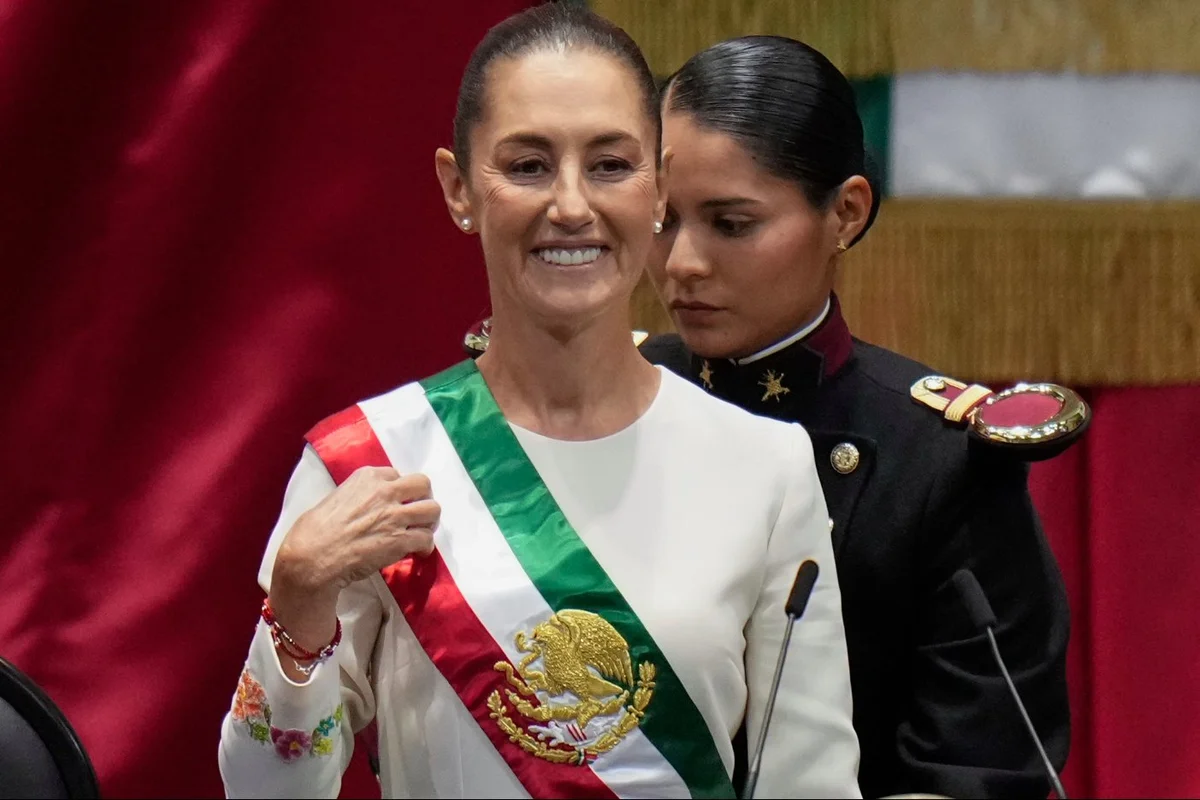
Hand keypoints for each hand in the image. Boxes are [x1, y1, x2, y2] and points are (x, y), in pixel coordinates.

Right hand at [268, 466, 439, 649]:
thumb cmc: (314, 530)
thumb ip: (360, 495)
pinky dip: (425, 547)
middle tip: (417, 514)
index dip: (399, 491)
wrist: (312, 557)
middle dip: (423, 499)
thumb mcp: (337, 497)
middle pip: (423, 485)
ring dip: (428, 522)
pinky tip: (417, 552)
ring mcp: (395, 515)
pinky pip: (426, 539)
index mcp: (368, 477)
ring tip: (421, 532)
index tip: (396, 503)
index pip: (397, 475)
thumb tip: (370, 506)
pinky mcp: (400, 540)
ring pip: (433, 510)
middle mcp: (385, 491)